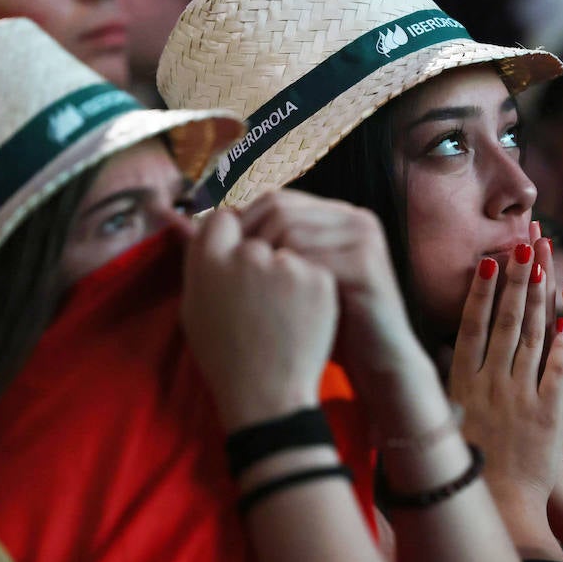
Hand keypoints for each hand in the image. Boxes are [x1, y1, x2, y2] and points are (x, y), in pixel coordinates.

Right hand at [180, 207, 338, 429]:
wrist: (267, 396)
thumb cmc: (226, 357)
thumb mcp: (195, 309)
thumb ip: (197, 261)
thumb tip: (190, 221)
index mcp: (208, 261)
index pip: (223, 219)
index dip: (233, 237)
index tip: (239, 261)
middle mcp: (245, 256)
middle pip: (258, 237)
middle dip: (262, 260)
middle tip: (261, 303)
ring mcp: (284, 266)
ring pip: (288, 253)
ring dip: (288, 275)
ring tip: (280, 316)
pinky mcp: (318, 279)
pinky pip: (314, 270)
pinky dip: (311, 291)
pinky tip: (300, 320)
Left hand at [234, 189, 418, 380]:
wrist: (377, 362)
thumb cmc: (329, 326)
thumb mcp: (290, 284)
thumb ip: (252, 252)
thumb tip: (185, 223)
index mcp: (335, 215)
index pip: (274, 198)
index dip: (240, 225)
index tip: (220, 261)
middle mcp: (353, 217)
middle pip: (279, 207)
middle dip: (247, 239)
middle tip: (228, 277)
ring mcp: (364, 237)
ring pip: (291, 230)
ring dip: (263, 262)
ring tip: (250, 294)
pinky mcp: (368, 263)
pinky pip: (310, 259)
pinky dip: (285, 282)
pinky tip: (272, 307)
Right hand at [448, 234, 562, 520]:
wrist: (499, 511)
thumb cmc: (467, 469)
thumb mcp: (445, 423)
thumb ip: (446, 386)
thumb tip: (439, 353)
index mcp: (461, 384)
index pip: (471, 326)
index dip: (482, 291)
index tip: (490, 260)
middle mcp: (491, 384)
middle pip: (507, 320)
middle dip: (518, 277)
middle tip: (526, 242)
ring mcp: (521, 396)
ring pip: (534, 335)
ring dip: (541, 295)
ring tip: (546, 260)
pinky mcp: (549, 413)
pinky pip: (559, 367)